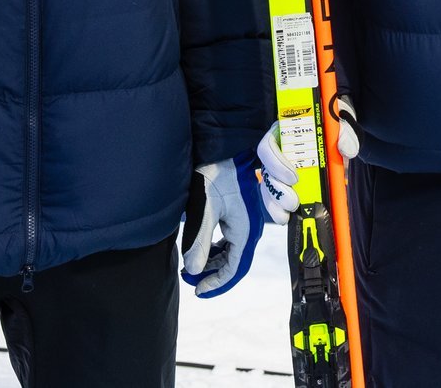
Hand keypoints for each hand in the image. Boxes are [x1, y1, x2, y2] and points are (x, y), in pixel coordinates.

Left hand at [180, 155, 263, 297]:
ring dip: (214, 262)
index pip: (234, 268)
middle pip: (234, 263)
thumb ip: (199, 241)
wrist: (226, 149)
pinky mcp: (240, 215)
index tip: (197, 290)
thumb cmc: (217, 174)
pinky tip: (203, 249)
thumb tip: (194, 270)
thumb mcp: (205, 208)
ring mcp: (246, 222)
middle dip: (213, 274)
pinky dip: (217, 250)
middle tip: (190, 279)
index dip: (217, 284)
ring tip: (193, 267)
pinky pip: (231, 241)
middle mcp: (250, 229)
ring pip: (232, 253)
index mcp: (245, 230)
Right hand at [254, 94, 357, 224]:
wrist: (340, 133)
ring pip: (267, 187)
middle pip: (265, 171)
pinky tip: (286, 219)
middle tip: (294, 202)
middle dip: (277, 190)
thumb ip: (346, 132)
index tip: (294, 178)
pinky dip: (278, 210)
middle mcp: (277, 150)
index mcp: (285, 131)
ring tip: (288, 214)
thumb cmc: (335, 123)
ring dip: (275, 202)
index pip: (269, 145)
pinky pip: (274, 198)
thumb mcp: (342, 120)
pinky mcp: (284, 183)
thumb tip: (345, 148)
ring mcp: (278, 168)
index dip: (276, 162)